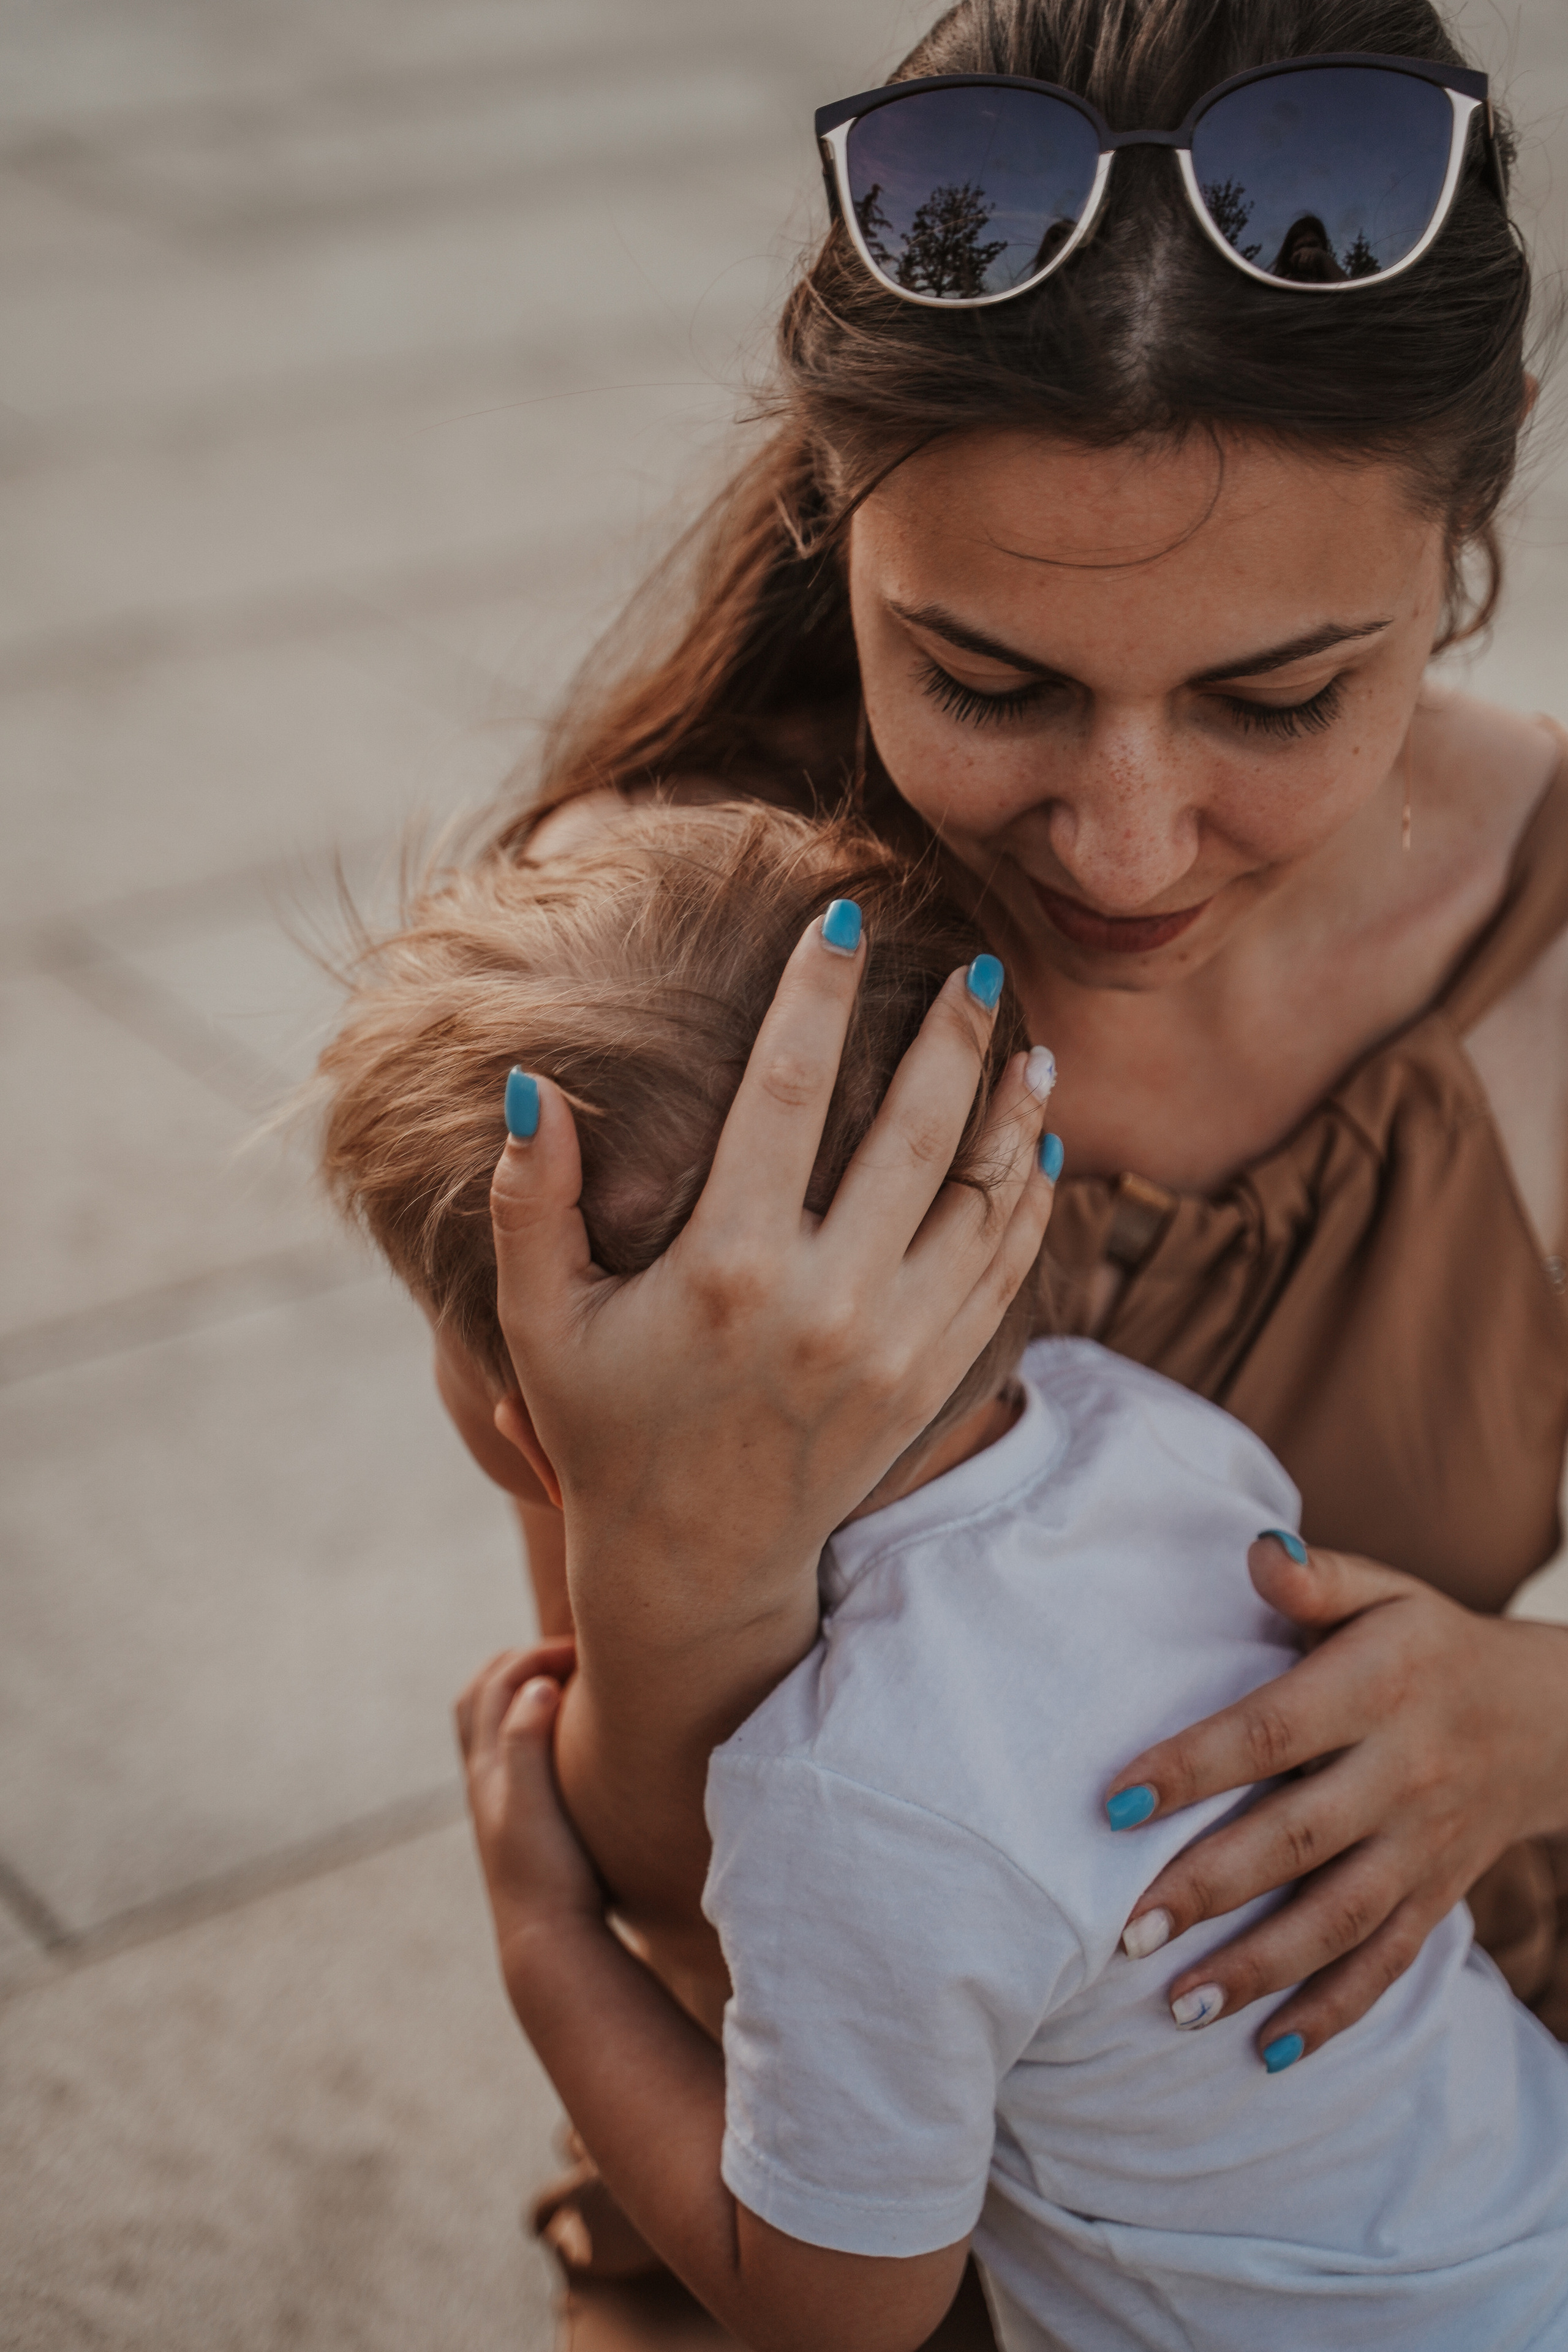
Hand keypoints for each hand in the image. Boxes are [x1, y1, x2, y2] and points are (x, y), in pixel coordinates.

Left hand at [455, 1639, 602, 1949]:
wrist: (548, 1942)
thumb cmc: (546, 1873)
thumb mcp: (534, 1802)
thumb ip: (527, 1741)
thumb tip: (538, 1686)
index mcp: (486, 1767)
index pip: (496, 1683)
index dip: (535, 1655)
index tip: (583, 1652)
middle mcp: (484, 1780)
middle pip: (480, 1697)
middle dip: (519, 1663)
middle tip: (570, 1658)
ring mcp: (499, 1803)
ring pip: (492, 1728)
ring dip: (518, 1695)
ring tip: (563, 1688)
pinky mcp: (519, 1824)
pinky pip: (512, 1756)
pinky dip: (530, 1729)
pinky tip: (568, 1745)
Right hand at [490, 915, 1054, 1679]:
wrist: (694, 1568)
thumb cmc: (606, 1429)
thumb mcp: (542, 1324)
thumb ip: (531, 1205)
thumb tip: (535, 1087)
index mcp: (726, 1268)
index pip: (786, 1090)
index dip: (819, 993)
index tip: (845, 918)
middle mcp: (826, 1301)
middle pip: (914, 1129)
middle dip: (955, 1034)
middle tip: (980, 965)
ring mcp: (894, 1345)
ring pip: (982, 1197)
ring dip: (1012, 1111)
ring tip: (1030, 1042)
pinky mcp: (931, 1381)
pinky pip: (1002, 1269)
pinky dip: (1028, 1201)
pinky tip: (1037, 1146)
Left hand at [1109, 1536, 1567, 2065]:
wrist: (1547, 1716)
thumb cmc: (1424, 1642)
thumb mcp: (1384, 1590)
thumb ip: (1317, 1576)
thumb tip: (1258, 1550)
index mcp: (1379, 1686)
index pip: (1274, 1731)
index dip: (1195, 1766)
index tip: (1114, 1800)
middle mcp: (1403, 1773)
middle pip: (1297, 1840)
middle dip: (1211, 1890)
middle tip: (1126, 1932)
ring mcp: (1423, 1845)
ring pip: (1339, 1919)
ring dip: (1259, 1968)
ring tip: (1177, 2003)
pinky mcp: (1435, 1896)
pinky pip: (1384, 1964)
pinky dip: (1330, 2013)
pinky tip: (1265, 2052)